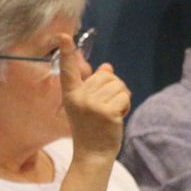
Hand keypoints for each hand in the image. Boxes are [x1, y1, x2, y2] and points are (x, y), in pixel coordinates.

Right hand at [58, 33, 127, 162]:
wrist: (92, 154)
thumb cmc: (92, 129)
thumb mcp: (88, 105)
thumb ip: (96, 86)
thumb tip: (107, 67)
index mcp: (71, 94)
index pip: (68, 70)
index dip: (66, 52)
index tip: (64, 36)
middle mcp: (79, 97)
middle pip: (107, 76)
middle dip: (114, 88)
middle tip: (106, 107)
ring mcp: (92, 104)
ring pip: (118, 85)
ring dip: (121, 98)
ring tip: (111, 113)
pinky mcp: (106, 112)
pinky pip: (125, 97)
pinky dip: (126, 106)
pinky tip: (116, 118)